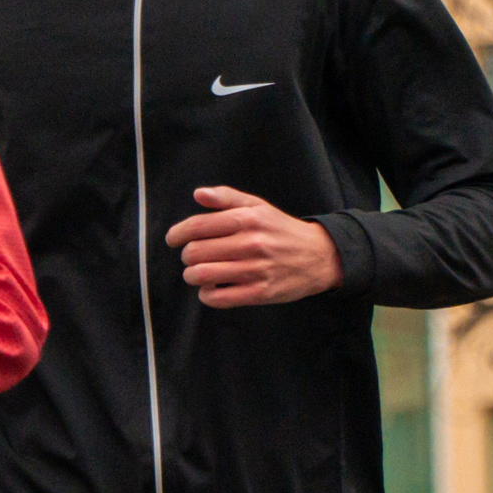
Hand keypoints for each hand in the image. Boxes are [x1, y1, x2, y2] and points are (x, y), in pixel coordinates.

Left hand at [163, 186, 342, 308]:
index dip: (178, 233)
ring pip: (203, 275)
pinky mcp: (260, 293)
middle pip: (196, 252)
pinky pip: (220, 298)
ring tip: (197, 273)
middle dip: (187, 255)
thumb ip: (227, 197)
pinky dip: (207, 295)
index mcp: (247, 219)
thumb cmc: (282, 229)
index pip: (198, 226)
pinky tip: (210, 289)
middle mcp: (250, 243)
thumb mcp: (258, 206)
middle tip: (191, 256)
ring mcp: (256, 269)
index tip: (173, 239)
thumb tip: (199, 194)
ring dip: (192, 275)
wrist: (319, 255)